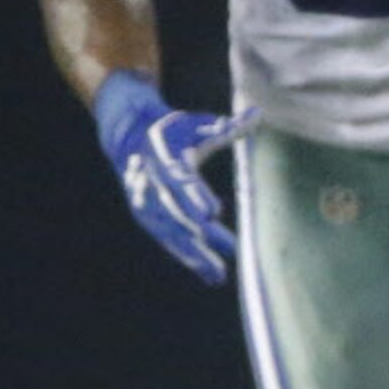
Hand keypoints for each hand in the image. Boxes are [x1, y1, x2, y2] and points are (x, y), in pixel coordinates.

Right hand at [92, 72, 259, 284]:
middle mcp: (153, 184)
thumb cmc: (175, 132)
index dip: (195, 196)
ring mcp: (147, 203)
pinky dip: (188, 257)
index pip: (181, 180)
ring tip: (220, 273)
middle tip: (230, 248)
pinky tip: (209, 274)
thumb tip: (257, 114)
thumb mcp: (197, 125)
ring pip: (171, 233)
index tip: (213, 212)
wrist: (130, 138)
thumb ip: (227, 126)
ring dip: (195, 253)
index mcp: (166, 158)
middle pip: (178, 212)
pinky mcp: (147, 217)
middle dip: (202, 233)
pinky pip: (168, 241)